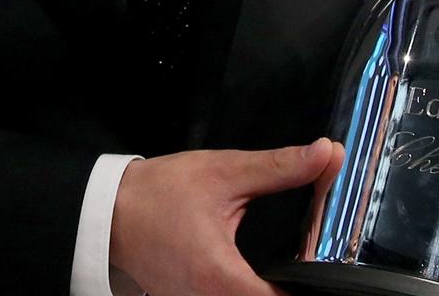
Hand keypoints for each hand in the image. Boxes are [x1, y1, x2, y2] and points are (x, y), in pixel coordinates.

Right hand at [107, 140, 342, 295]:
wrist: (106, 210)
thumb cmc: (157, 193)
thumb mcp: (221, 173)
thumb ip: (277, 168)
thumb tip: (326, 155)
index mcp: (223, 277)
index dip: (313, 288)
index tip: (332, 269)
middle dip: (296, 285)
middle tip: (316, 258)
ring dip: (273, 286)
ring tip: (294, 261)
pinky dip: (250, 286)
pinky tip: (263, 266)